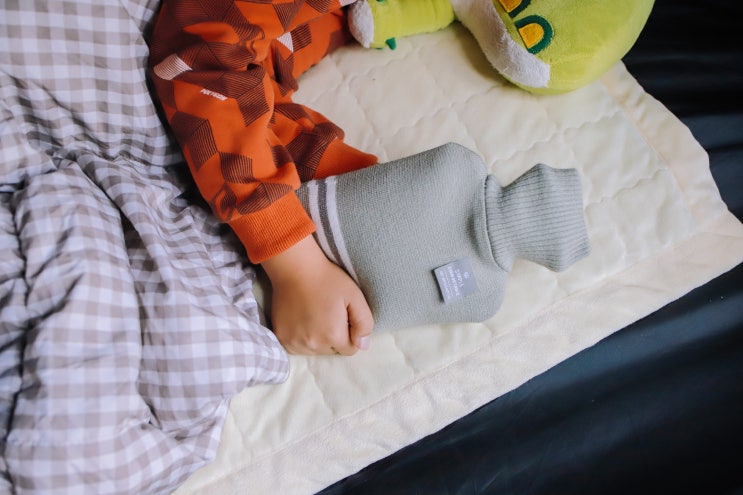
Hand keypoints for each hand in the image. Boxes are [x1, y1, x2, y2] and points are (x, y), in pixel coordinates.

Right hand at [262, 236, 373, 354]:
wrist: (296, 269)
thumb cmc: (328, 280)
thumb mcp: (355, 297)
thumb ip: (364, 324)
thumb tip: (363, 346)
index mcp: (333, 335)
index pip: (349, 349)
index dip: (350, 333)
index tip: (343, 317)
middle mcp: (313, 345)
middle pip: (331, 351)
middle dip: (334, 337)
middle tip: (328, 314)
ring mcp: (294, 342)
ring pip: (314, 351)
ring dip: (317, 339)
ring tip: (314, 316)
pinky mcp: (281, 337)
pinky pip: (297, 348)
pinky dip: (301, 339)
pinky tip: (302, 321)